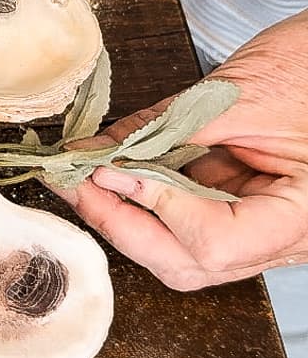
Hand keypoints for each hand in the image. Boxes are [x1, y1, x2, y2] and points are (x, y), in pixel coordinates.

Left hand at [53, 8, 307, 289]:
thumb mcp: (237, 96)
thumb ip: (168, 131)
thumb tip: (98, 154)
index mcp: (301, 215)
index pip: (215, 241)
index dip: (154, 207)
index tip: (106, 172)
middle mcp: (281, 236)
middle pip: (186, 261)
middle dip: (120, 223)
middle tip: (73, 182)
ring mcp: (256, 224)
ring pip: (177, 249)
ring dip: (122, 215)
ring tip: (80, 177)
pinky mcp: (235, 202)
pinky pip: (179, 216)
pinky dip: (140, 196)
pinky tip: (109, 173)